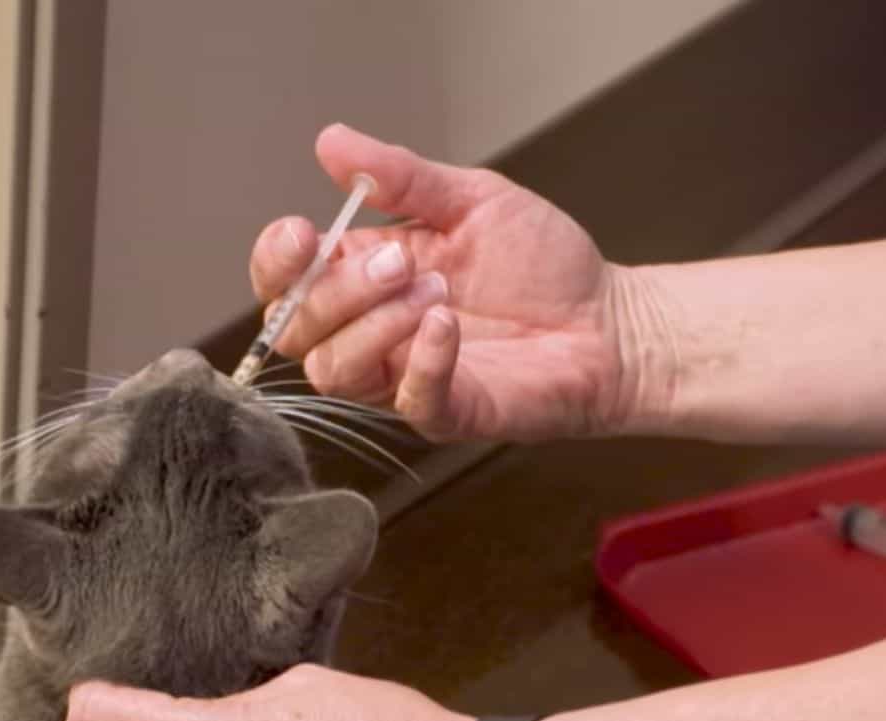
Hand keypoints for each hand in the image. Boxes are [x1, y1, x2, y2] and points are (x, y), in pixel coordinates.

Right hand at [250, 123, 666, 441]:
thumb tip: (331, 142)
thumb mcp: (470, 199)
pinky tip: (448, 326)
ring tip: (437, 293)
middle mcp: (368, 333)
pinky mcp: (445, 412)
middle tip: (401, 263)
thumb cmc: (541, 265)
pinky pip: (408, 399)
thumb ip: (401, 176)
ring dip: (375, 325)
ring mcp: (400, 378)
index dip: (276, 262)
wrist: (609, 319)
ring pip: (334, 371)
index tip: (303, 233)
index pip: (282, 282)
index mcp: (361, 278)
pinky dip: (422, 360)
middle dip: (336, 292)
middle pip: (296, 329)